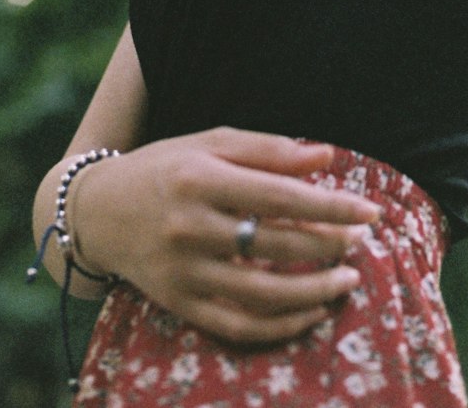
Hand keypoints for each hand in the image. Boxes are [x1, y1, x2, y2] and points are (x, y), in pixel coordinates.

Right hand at [70, 128, 379, 344]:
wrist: (97, 211)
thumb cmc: (166, 167)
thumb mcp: (211, 142)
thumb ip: (268, 149)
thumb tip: (326, 156)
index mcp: (200, 177)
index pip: (280, 197)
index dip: (330, 206)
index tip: (370, 211)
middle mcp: (190, 226)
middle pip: (276, 245)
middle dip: (328, 245)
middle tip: (359, 242)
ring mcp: (184, 270)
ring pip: (263, 293)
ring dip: (315, 291)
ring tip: (348, 280)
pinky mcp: (179, 303)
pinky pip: (238, 325)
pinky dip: (281, 325)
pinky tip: (311, 312)